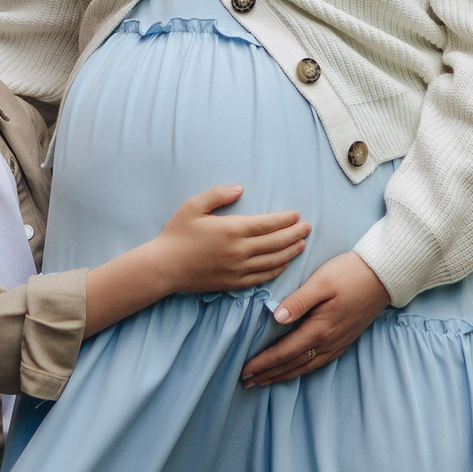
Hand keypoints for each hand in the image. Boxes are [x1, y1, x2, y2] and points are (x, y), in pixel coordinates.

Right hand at [157, 185, 310, 295]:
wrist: (164, 266)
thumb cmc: (177, 234)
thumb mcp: (193, 206)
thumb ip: (218, 194)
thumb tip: (239, 188)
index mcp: (232, 229)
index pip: (268, 224)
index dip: (285, 219)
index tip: (297, 215)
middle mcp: (239, 251)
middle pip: (276, 242)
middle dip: (295, 234)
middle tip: (308, 228)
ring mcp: (238, 269)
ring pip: (273, 261)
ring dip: (290, 252)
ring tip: (301, 244)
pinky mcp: (234, 283)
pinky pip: (262, 278)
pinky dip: (276, 270)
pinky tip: (283, 264)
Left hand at [239, 252, 388, 385]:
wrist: (384, 276)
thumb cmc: (350, 273)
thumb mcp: (321, 282)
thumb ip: (298, 301)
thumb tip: (276, 318)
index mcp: (320, 329)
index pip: (284, 352)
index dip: (263, 363)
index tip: (245, 370)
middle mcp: (328, 342)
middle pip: (293, 365)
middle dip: (268, 374)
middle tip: (246, 382)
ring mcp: (338, 343)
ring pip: (305, 367)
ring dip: (283, 375)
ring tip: (265, 381)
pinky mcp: (345, 340)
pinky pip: (318, 363)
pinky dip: (301, 370)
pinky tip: (295, 370)